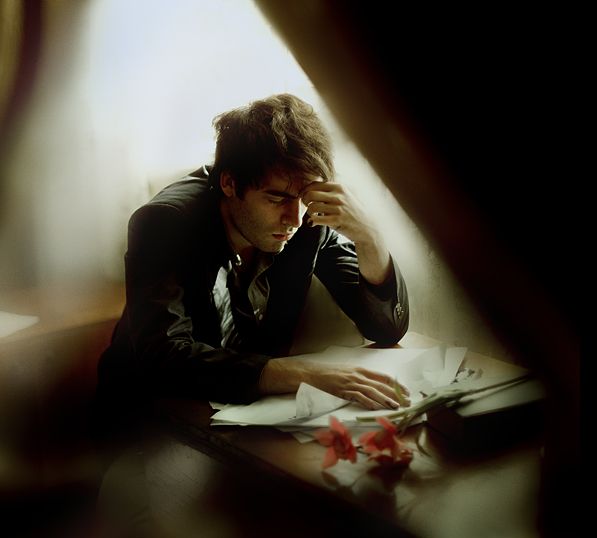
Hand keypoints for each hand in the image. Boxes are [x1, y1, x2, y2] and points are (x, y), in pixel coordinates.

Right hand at [259, 358, 409, 410]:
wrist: (310, 374)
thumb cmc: (328, 374)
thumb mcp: (347, 373)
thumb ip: (359, 378)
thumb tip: (373, 387)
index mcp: (360, 370)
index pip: (383, 376)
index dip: (396, 384)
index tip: (406, 391)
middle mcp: (357, 375)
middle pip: (381, 384)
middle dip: (396, 393)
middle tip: (407, 401)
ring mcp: (350, 383)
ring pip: (372, 391)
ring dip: (385, 399)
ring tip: (396, 406)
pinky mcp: (342, 391)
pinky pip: (358, 397)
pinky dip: (368, 402)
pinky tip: (376, 407)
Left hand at [301, 181, 391, 284]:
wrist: (367, 227)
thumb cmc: (353, 211)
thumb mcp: (346, 194)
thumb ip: (332, 189)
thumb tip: (314, 185)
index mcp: (339, 187)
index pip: (314, 184)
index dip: (306, 190)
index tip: (305, 197)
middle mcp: (338, 196)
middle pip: (310, 194)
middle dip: (304, 200)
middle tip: (307, 205)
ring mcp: (338, 208)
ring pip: (312, 207)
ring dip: (309, 212)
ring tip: (313, 215)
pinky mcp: (336, 221)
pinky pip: (316, 219)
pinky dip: (312, 221)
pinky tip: (314, 222)